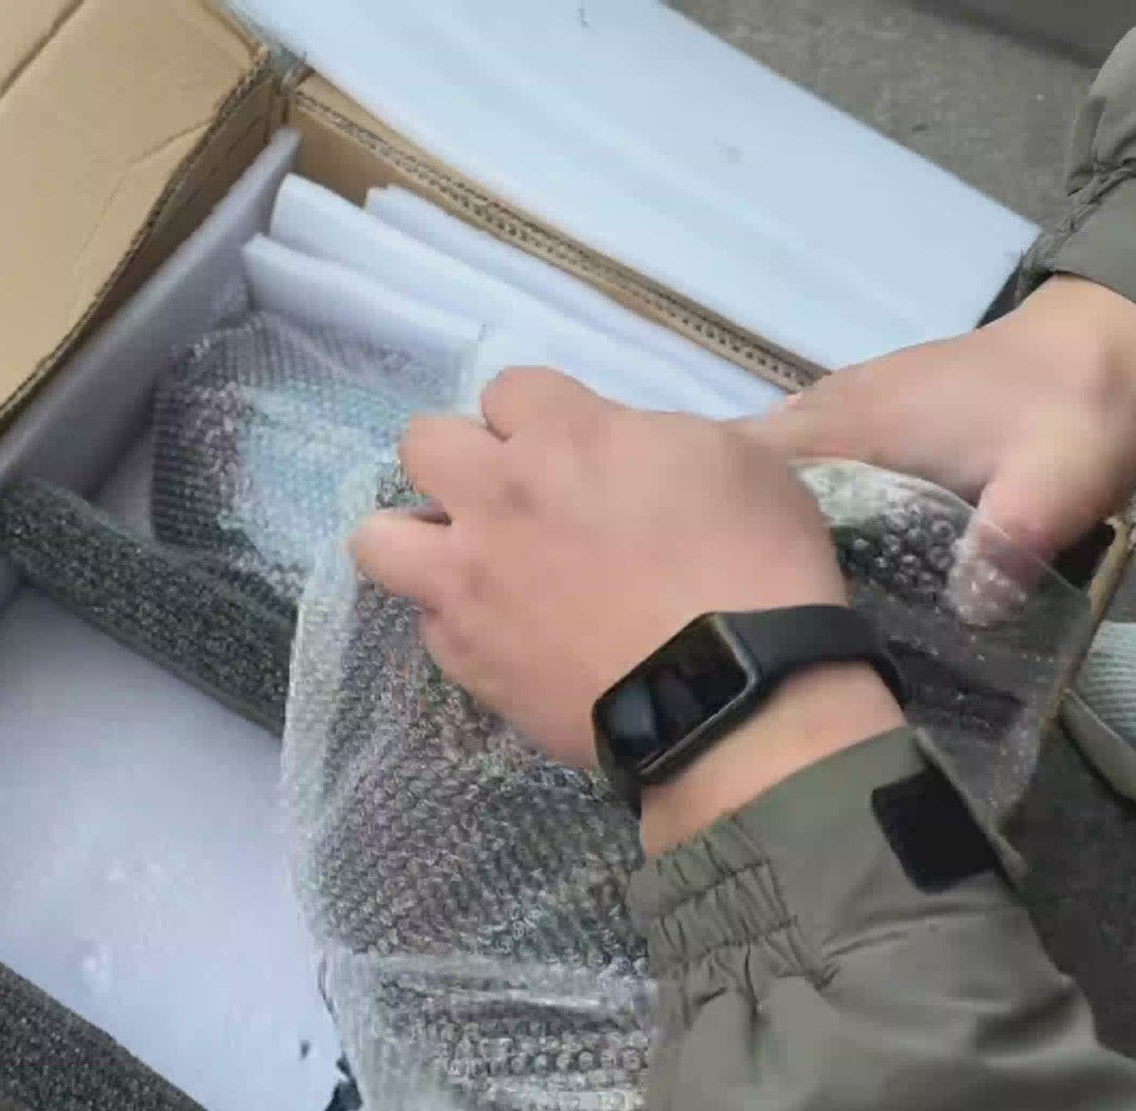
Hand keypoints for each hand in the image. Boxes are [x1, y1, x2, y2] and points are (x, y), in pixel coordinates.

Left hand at [352, 370, 903, 850]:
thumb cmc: (757, 568)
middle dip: (460, 459)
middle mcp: (497, 500)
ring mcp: (469, 582)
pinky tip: (504, 633)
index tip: (568, 448)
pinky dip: (458, 622)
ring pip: (378, 536)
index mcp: (564, 437)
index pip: (508, 388)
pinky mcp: (465, 656)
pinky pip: (428, 622)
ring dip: (415, 538)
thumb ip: (652, 437)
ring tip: (465, 560)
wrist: (736, 698)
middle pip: (422, 442)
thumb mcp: (735, 461)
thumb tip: (615, 448)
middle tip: (508, 496)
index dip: (538, 416)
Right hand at [741, 276, 1135, 573]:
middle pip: (737, 461)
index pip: (741, 460)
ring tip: (751, 580)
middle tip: (723, 597)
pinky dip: (784, 492)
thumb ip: (1007, 546)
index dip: (710, 513)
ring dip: (750, 508)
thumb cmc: (1071, 414)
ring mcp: (842, 402)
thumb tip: (964, 617)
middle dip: (718, 520)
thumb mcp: (1053, 487)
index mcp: (854, 425)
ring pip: (763, 457)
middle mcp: (829, 406)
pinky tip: (803, 543)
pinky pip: (796, 452)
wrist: (1104, 345)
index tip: (702, 577)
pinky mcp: (863, 409)